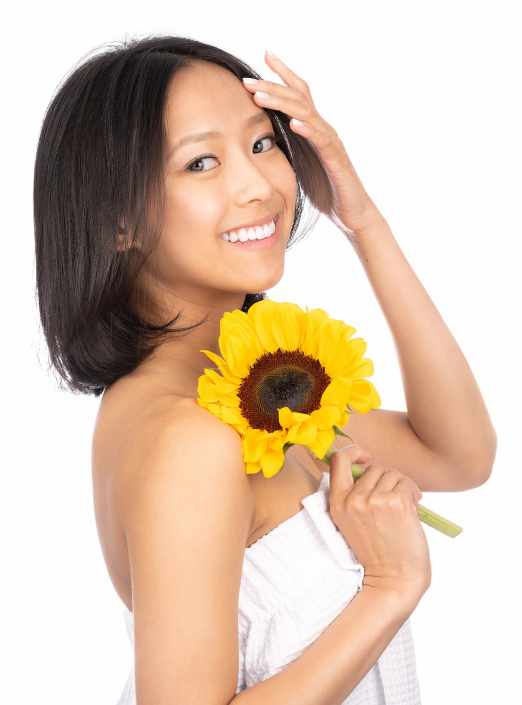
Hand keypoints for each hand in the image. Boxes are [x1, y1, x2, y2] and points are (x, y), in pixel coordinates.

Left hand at [242, 50, 384, 239]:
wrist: (352, 213)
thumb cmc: (326, 190)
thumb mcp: (300, 164)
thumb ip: (288, 147)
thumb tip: (263, 138)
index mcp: (313, 130)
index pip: (298, 94)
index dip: (282, 74)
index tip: (263, 56)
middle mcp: (324, 130)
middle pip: (299, 98)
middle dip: (272, 86)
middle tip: (247, 80)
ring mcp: (332, 143)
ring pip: (307, 115)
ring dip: (282, 103)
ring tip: (260, 96)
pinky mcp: (337, 160)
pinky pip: (322, 141)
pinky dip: (308, 130)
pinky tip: (293, 123)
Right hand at [328, 445, 431, 600]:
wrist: (394, 580)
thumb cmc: (378, 552)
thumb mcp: (353, 522)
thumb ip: (355, 495)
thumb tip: (369, 467)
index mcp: (337, 503)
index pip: (338, 461)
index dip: (352, 452)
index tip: (364, 458)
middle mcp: (353, 499)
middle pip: (374, 468)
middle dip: (387, 481)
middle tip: (393, 501)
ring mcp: (374, 500)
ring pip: (392, 474)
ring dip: (402, 487)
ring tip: (404, 510)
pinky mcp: (396, 503)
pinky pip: (407, 484)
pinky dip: (413, 495)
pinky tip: (412, 512)